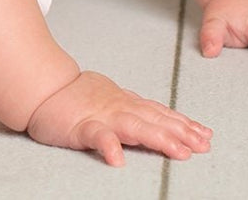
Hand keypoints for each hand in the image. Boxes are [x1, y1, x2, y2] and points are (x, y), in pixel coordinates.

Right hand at [26, 71, 211, 166]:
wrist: (42, 87)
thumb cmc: (75, 95)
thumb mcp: (110, 98)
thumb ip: (133, 108)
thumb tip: (160, 117)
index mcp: (126, 103)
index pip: (160, 113)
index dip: (183, 124)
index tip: (205, 134)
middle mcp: (119, 108)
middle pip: (154, 120)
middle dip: (181, 133)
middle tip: (203, 145)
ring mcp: (101, 117)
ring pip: (134, 127)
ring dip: (158, 138)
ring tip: (179, 152)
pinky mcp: (81, 127)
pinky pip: (96, 137)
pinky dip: (109, 147)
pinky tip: (119, 161)